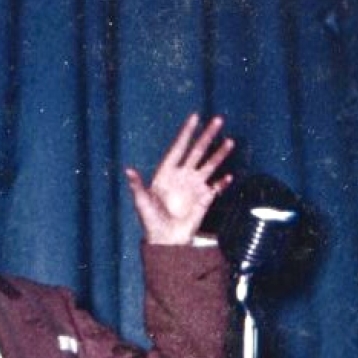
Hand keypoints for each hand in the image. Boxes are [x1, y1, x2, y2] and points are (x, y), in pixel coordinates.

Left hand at [124, 113, 234, 244]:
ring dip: (220, 154)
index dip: (186, 133)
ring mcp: (194, 187)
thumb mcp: (142, 202)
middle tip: (218, 120)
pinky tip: (229, 176)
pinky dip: (222, 182)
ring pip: (210, 165)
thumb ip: (137, 185)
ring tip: (230, 142)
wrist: (165, 240)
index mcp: (167, 173)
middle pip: (197, 151)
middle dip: (207, 136)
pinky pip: (216, 187)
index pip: (179, 148)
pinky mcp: (204, 199)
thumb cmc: (151, 221)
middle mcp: (182, 176)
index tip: (195, 117)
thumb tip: (127, 170)